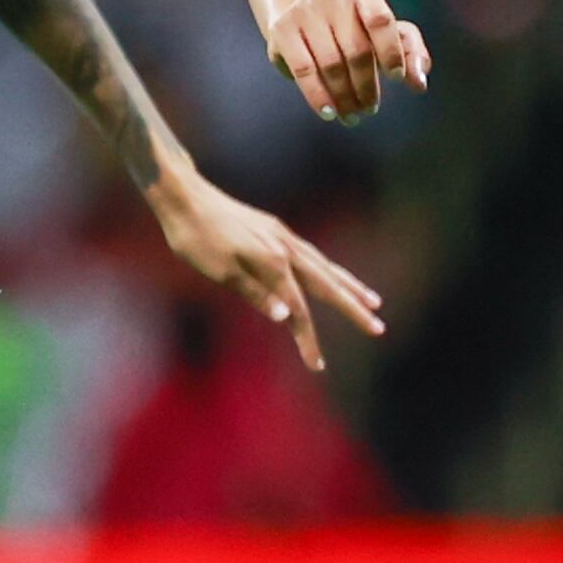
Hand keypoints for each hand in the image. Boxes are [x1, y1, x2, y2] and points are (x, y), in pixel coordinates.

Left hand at [151, 176, 386, 371]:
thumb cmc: (195, 238)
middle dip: (353, 308)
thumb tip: (286, 317)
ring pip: (323, 266)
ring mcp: (281, 235)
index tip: (317, 366)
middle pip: (326, 285)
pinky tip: (329, 274)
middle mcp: (285, 248)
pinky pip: (310, 254)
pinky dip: (328, 268)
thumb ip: (255, 293)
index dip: (308, 340)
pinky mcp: (273, 229)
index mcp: (272, 262)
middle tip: (379, 328)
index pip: (298, 311)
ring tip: (371, 300)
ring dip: (348, 285)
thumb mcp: (219, 271)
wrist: (183, 195)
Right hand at [265, 0, 431, 123]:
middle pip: (356, 50)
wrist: (297, 4)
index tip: (396, 78)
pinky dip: (318, 96)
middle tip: (370, 108)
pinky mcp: (282, 30)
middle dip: (367, 86)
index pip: (380, 21)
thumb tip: (419, 84)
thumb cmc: (352, 24)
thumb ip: (410, 51)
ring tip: (353, 115)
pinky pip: (303, 70)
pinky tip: (329, 113)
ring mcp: (304, 11)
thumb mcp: (384, 29)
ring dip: (345, 97)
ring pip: (331, 64)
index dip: (391, 52)